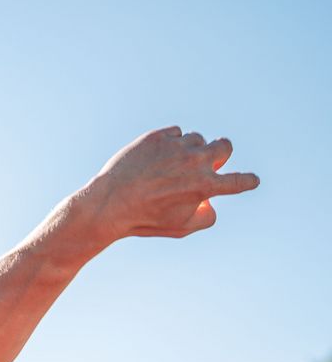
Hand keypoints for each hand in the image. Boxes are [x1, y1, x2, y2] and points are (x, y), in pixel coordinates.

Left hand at [71, 126, 258, 244]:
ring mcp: (176, 146)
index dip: (247, 181)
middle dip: (219, 155)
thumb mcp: (180, 228)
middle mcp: (195, 162)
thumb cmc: (145, 219)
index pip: (238, 181)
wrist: (108, 204)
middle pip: (224, 146)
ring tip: (169, 167)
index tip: (252, 180)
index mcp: (205, 186)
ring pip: (197, 139)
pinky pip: (175, 133)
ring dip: (190, 151)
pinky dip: (170, 144)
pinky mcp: (157, 137)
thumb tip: (211, 203)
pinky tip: (156, 159)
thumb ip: (206, 217)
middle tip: (206, 164)